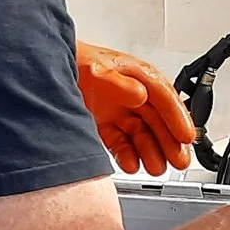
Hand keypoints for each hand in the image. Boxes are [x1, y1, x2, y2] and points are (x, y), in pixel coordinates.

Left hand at [75, 41, 197, 176]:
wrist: (43, 68)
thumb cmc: (72, 61)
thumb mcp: (96, 68)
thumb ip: (118, 82)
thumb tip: (140, 95)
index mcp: (137, 76)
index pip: (164, 98)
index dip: (177, 117)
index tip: (186, 136)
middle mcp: (132, 94)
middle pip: (158, 120)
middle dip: (170, 142)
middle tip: (180, 160)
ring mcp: (118, 110)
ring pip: (142, 135)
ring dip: (152, 152)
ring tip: (157, 168)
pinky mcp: (105, 124)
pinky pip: (121, 143)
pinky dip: (127, 155)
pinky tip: (131, 164)